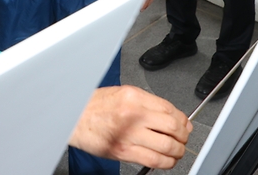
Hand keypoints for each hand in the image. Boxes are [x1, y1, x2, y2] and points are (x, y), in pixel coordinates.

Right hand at [70, 85, 191, 169]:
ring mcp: (129, 133)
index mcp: (134, 97)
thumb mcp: (122, 94)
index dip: (183, 120)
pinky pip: (153, 160)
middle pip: (172, 127)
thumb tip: (170, 116)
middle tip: (183, 139)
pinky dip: (165, 163)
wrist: (73, 117)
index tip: (185, 125)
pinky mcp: (123, 150)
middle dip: (183, 136)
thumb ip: (146, 104)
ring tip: (176, 152)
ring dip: (177, 151)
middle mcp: (133, 114)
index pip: (169, 109)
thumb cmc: (94, 106)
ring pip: (167, 145)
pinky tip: (166, 161)